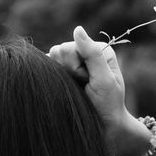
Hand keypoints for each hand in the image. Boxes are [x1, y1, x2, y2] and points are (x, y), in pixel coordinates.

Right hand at [48, 26, 139, 155]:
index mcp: (100, 50)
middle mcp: (87, 52)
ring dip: (62, 76)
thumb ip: (92, 54)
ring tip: (77, 88)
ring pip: (52, 59)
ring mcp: (75, 62)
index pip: (72, 47)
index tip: (90, 81)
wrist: (104, 126)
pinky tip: (65, 88)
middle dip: (69, 71)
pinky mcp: (65, 72)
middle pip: (60, 51)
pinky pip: (48, 68)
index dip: (77, 67)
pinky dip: (53, 78)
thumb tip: (77, 29)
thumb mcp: (103, 79)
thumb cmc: (107, 104)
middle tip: (84, 86)